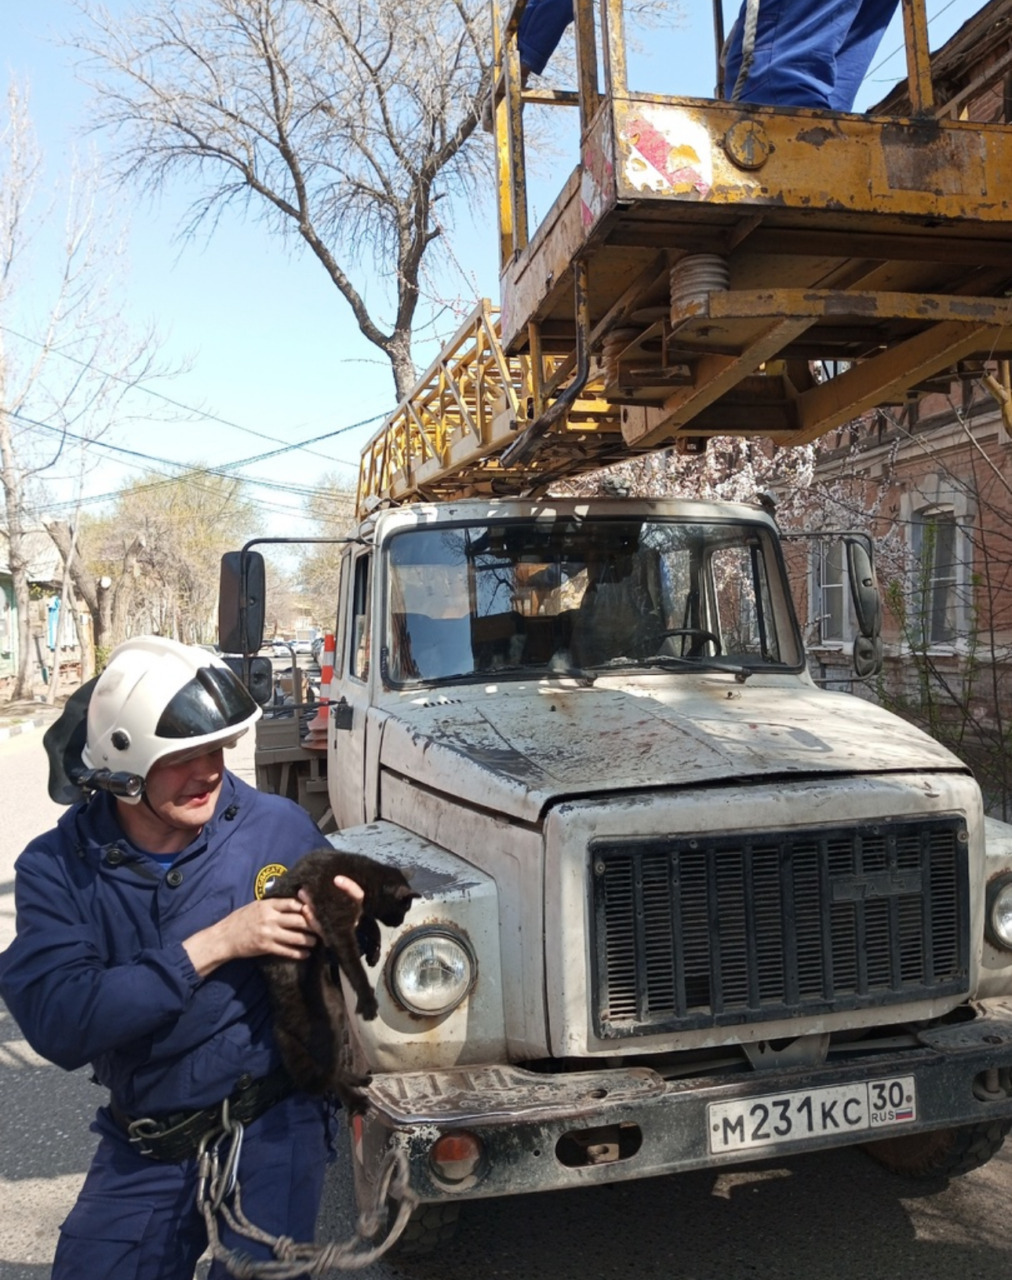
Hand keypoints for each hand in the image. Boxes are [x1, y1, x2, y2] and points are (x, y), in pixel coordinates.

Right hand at [183, 898, 318, 976]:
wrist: (224, 937)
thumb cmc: (241, 919)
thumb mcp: (257, 905)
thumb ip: (274, 904)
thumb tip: (296, 901)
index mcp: (268, 905)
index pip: (294, 903)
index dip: (309, 906)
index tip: (319, 910)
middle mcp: (270, 918)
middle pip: (300, 920)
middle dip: (315, 924)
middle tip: (325, 927)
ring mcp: (269, 933)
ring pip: (297, 937)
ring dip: (310, 940)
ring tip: (317, 941)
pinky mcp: (266, 947)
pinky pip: (287, 951)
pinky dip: (299, 953)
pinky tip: (306, 954)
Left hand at [298, 875, 363, 937]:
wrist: (336, 927)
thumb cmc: (335, 901)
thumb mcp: (336, 892)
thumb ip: (330, 885)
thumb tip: (318, 870)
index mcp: (356, 905)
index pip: (358, 896)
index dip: (349, 887)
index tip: (337, 878)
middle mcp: (352, 917)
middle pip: (340, 907)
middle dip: (324, 896)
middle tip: (310, 885)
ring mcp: (341, 927)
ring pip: (329, 918)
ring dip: (314, 905)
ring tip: (301, 893)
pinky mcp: (330, 935)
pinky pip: (321, 928)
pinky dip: (311, 918)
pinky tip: (303, 908)